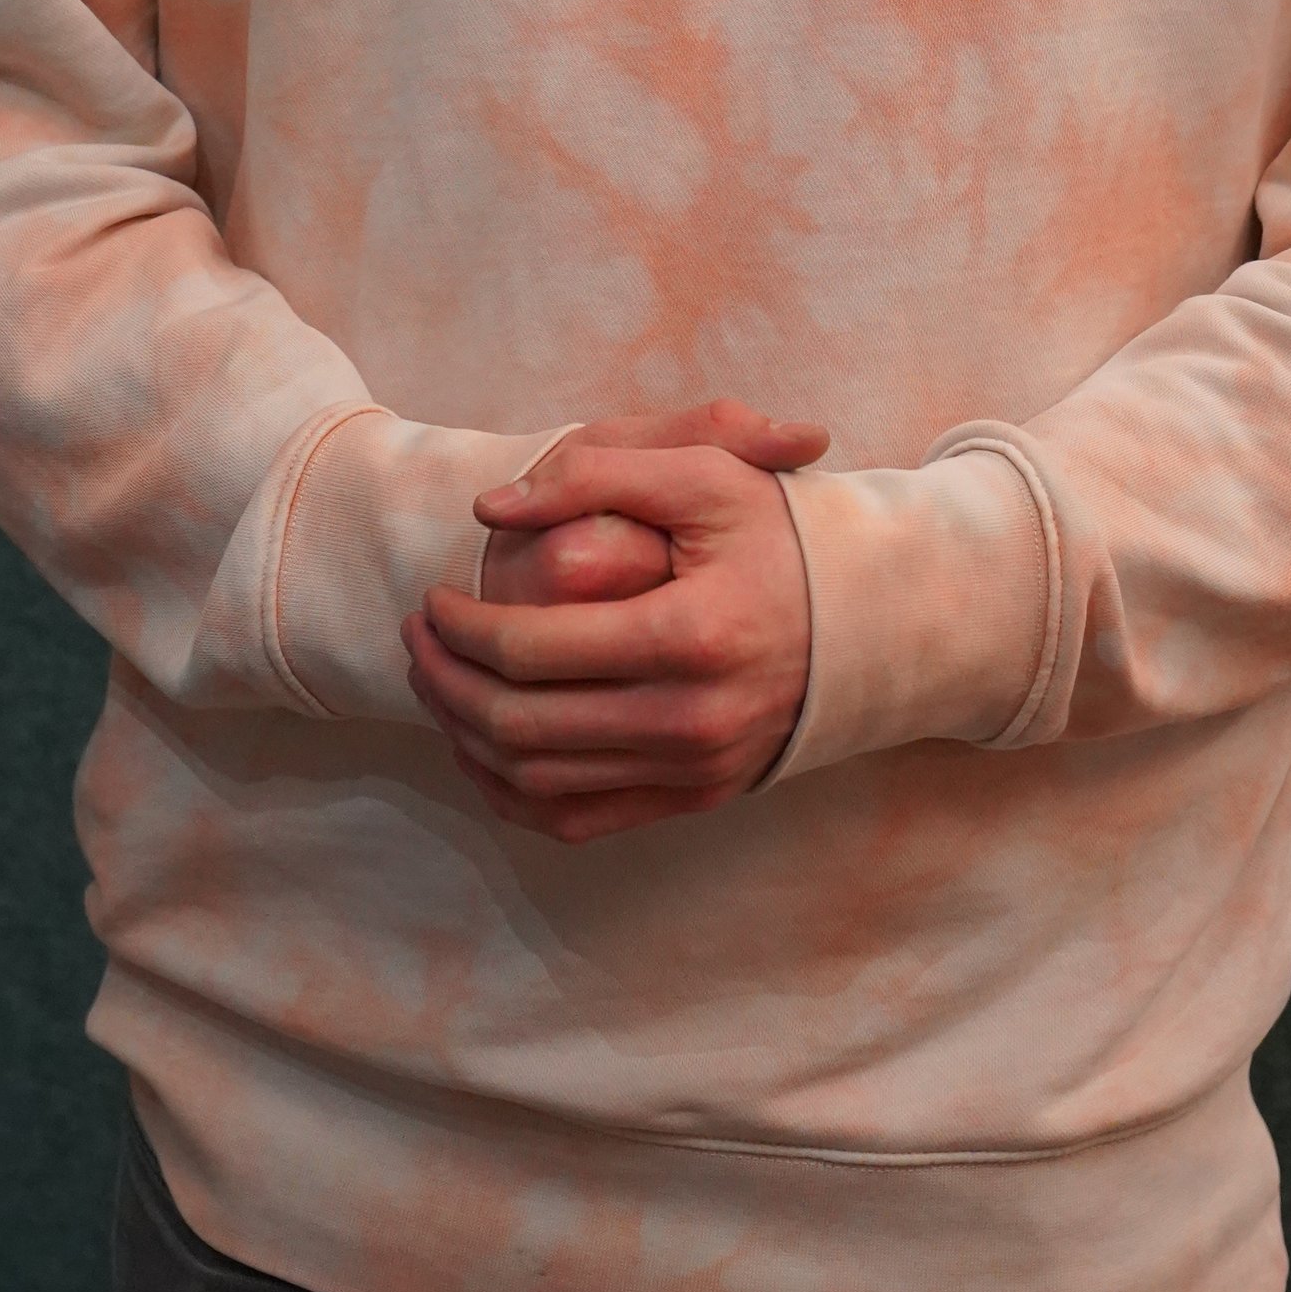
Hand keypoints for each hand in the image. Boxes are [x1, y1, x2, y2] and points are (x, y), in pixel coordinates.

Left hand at [404, 399, 827, 843]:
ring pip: (537, 780)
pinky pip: (575, 819)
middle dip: (446, 681)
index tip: (432, 597)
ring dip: (465, 734)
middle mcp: (691, 719)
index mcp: (690, 635)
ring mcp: (694, 769)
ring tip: (437, 679)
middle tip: (416, 638)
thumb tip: (489, 507)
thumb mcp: (706, 474)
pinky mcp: (694, 798)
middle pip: (521, 724)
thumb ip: (595, 472)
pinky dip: (511, 790)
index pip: (532, 649)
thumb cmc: (781, 534)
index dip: (461, 626)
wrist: (874, 619)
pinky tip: (482, 742)